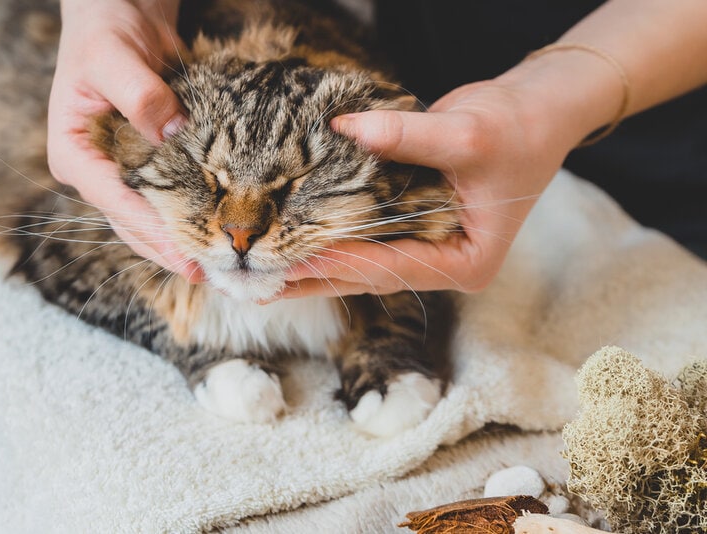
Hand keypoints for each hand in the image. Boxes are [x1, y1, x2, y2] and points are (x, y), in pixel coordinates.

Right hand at [47, 0, 202, 279]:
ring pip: (146, 220)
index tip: (184, 253)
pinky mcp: (144, 165)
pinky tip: (209, 233)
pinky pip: (163, 201)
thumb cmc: (105, 31)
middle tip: (206, 273)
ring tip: (211, 266)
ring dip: (175, 244)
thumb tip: (171, 131)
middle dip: (166, 250)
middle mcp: (94, 170)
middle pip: (129, 223)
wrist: (120, 14)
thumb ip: (139, 94)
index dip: (151, 231)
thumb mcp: (114, 56)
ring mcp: (119, 171)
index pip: (114, 201)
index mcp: (73, 152)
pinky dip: (184, 219)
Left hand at [282, 77, 581, 296]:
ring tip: (263, 276)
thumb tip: (344, 127)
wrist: (535, 112)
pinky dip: (329, 242)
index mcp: (466, 262)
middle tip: (259, 284)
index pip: (392, 268)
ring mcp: (426, 248)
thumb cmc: (518, 129)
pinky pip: (363, 241)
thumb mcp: (467, 134)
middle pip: (368, 278)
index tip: (291, 261)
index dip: (341, 263)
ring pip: (361, 266)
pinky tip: (292, 245)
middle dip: (315, 279)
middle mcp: (443, 263)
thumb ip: (406, 135)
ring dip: (314, 268)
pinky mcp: (410, 228)